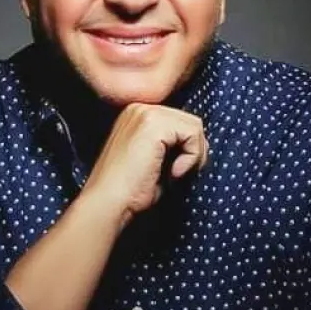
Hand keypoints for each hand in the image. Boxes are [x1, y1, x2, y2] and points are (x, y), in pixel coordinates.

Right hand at [81, 103, 208, 228]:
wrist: (108, 202)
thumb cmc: (129, 190)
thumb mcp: (153, 160)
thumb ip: (171, 145)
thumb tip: (201, 144)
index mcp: (137, 114)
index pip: (179, 121)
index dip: (187, 147)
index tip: (176, 170)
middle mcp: (139, 107)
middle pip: (189, 121)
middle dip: (193, 150)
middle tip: (179, 174)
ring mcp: (145, 112)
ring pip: (194, 126)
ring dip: (193, 155)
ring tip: (175, 173)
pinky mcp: (153, 124)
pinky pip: (193, 133)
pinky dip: (191, 157)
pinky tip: (174, 172)